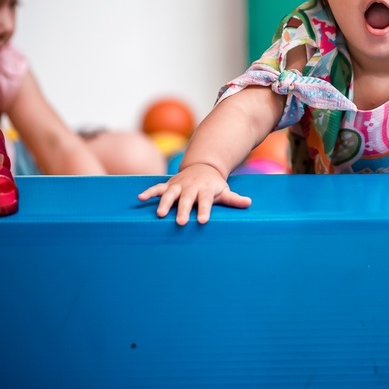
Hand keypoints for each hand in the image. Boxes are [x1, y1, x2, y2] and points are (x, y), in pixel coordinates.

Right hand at [137, 164, 251, 224]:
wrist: (203, 166)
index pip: (206, 201)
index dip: (204, 210)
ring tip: (159, 214)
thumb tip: (248, 203)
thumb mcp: (225, 190)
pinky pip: (157, 188)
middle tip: (180, 223)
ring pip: (170, 193)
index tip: (202, 221)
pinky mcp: (169, 184)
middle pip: (187, 199)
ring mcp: (179, 185)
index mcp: (206, 189)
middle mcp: (191, 187)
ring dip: (164, 203)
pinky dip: (149, 192)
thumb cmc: (214, 185)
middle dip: (183, 210)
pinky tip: (140, 199)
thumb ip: (234, 199)